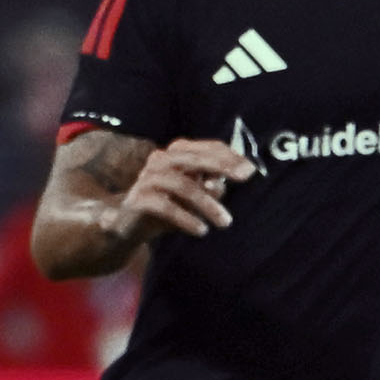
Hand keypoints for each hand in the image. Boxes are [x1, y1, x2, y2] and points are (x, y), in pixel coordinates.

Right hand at [118, 138, 255, 241]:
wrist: (128, 227)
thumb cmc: (168, 207)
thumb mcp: (195, 196)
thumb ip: (210, 187)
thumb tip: (222, 185)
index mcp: (176, 154)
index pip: (207, 148)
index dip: (230, 156)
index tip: (250, 170)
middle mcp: (160, 161)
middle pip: (195, 159)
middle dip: (223, 167)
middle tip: (245, 179)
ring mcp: (147, 179)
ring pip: (183, 186)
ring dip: (207, 205)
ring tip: (225, 222)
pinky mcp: (138, 200)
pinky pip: (166, 207)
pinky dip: (186, 219)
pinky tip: (201, 230)